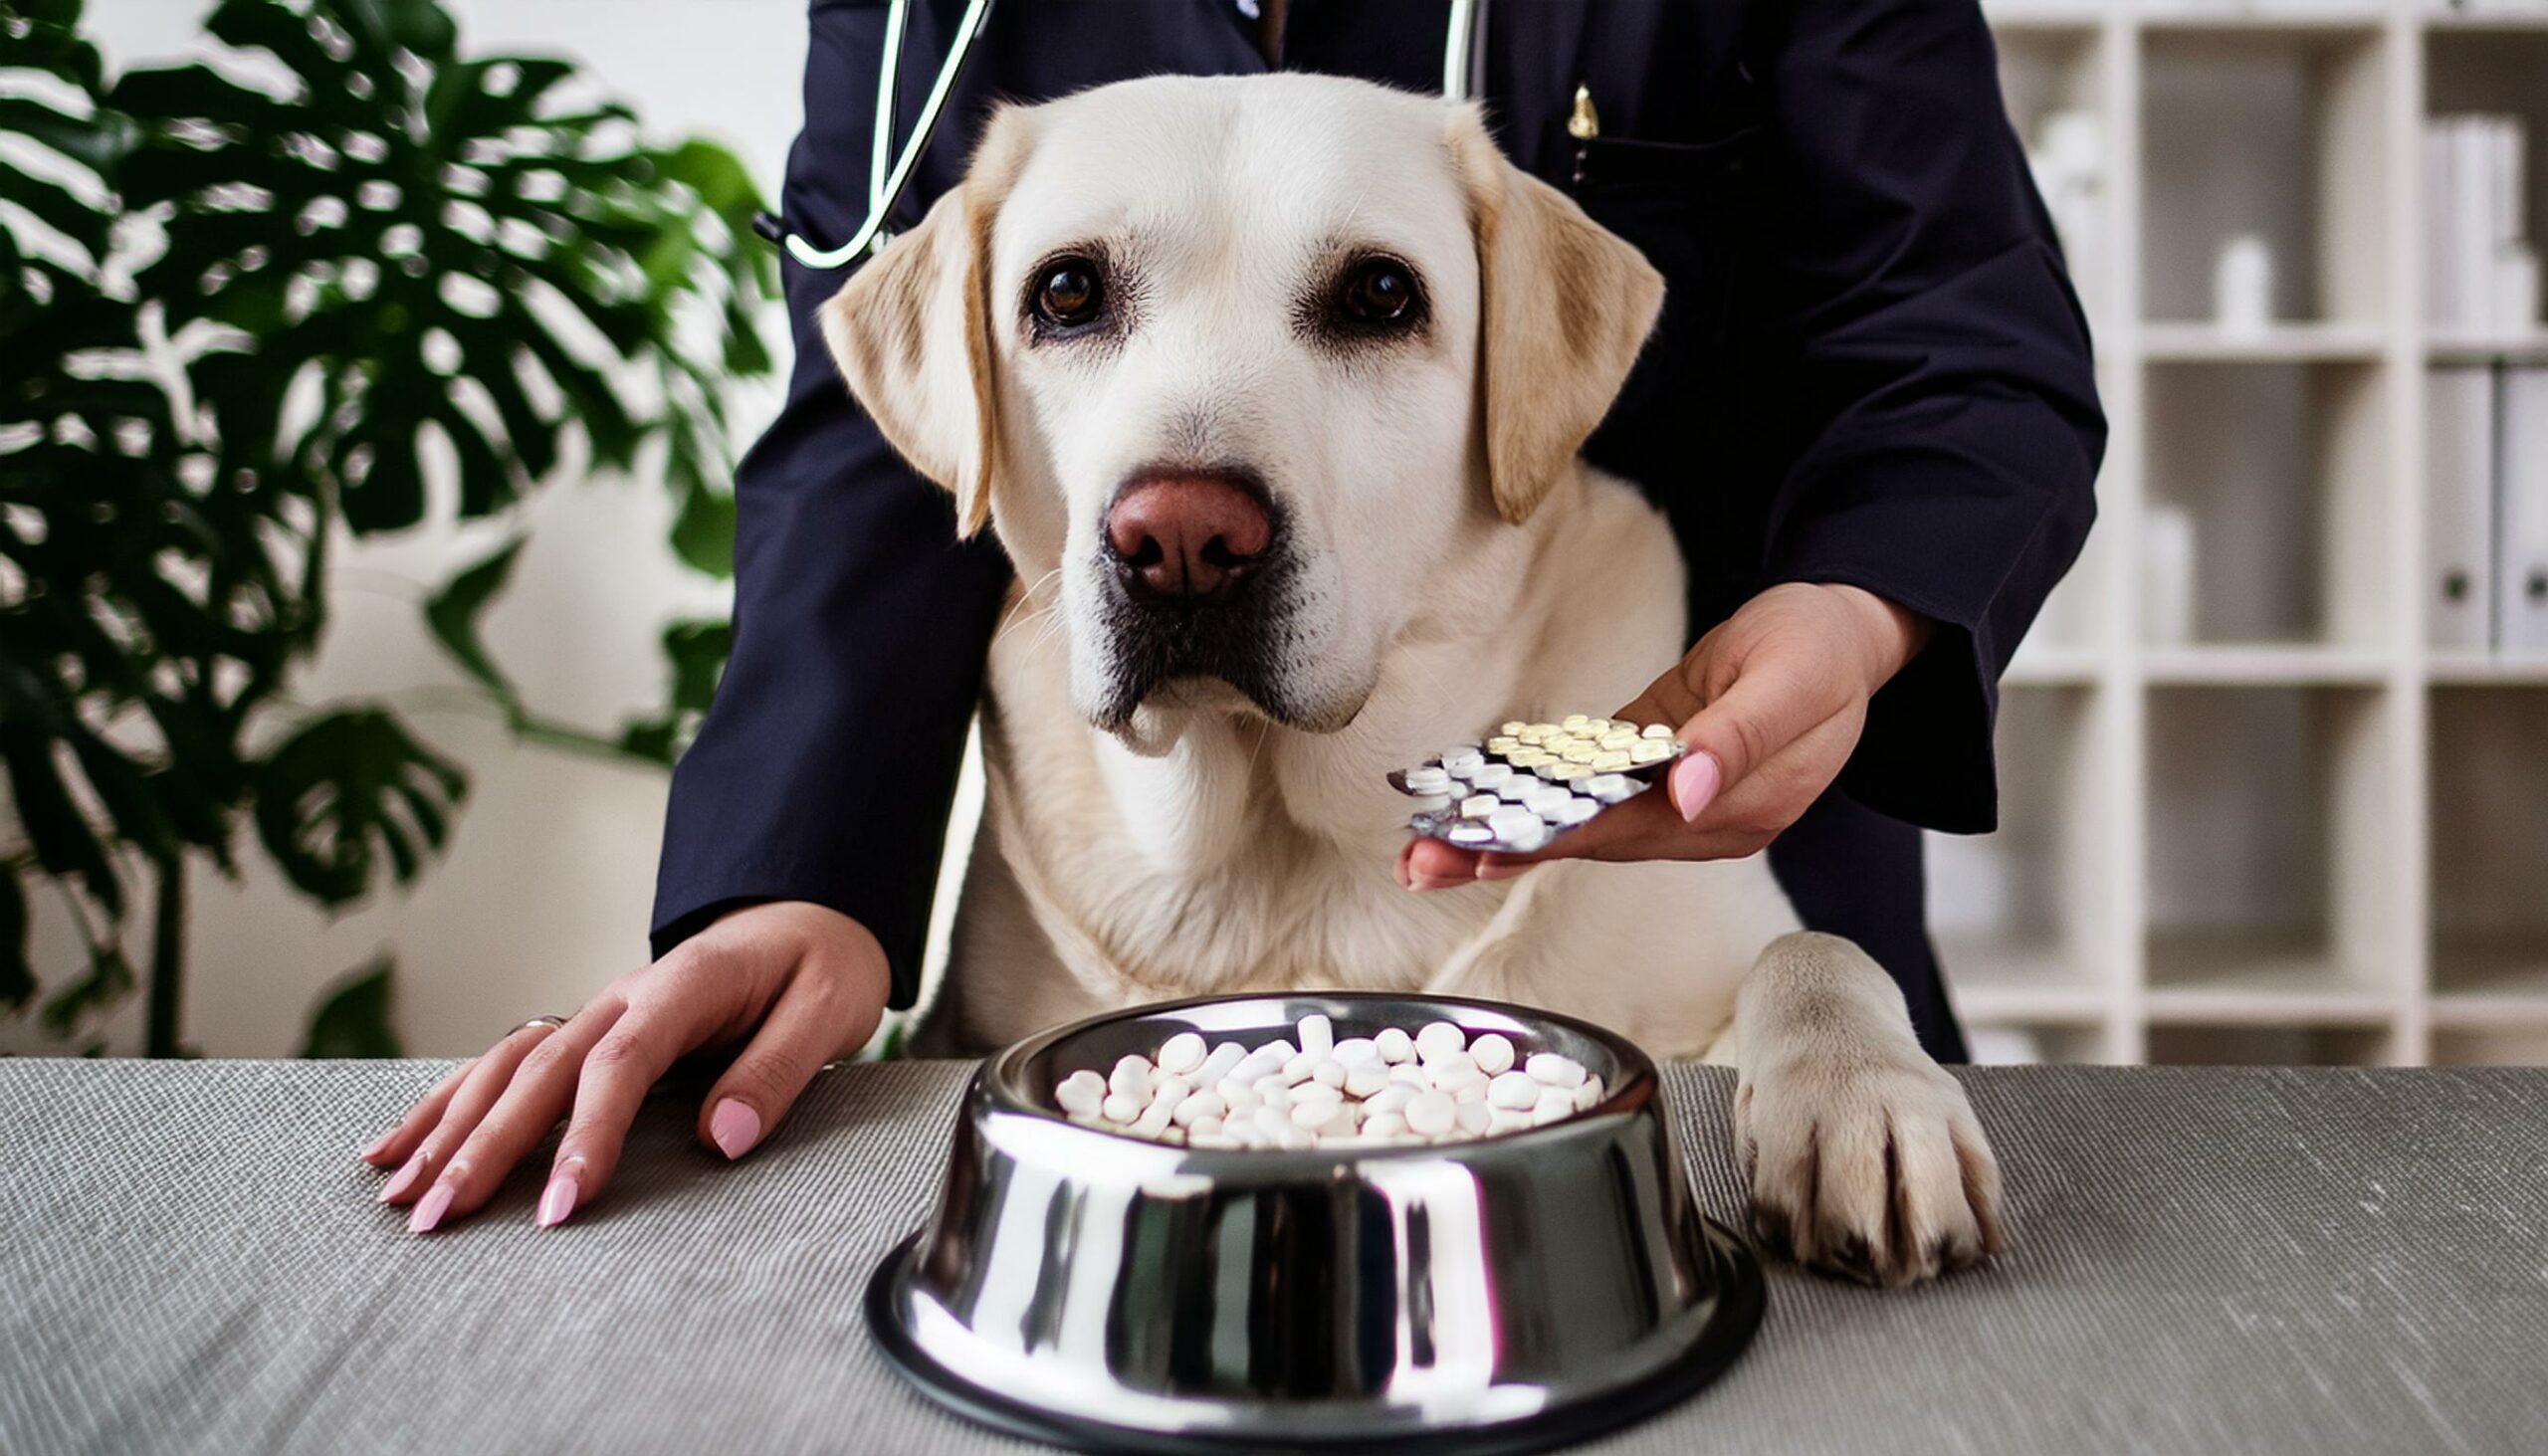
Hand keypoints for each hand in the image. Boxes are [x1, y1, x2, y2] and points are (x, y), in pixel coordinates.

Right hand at [361, 901, 890, 1232]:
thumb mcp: (830, 1008)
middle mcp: (623, 995)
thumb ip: (777, 1070)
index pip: (619, 1064)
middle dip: (484, 1147)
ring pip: (504, 1065)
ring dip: (448, 1129)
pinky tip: (398, 1150)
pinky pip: (504, 1064)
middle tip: (441, 1222)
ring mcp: (596, 1010)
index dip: (585, 1135)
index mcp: (684, 985)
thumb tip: (722, 1139)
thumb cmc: (820, 966)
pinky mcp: (586, 1030)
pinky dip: (447, 1104)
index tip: (559, 1204)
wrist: (805, 916)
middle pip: (539, 1070)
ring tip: (399, 1198)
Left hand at [1399, 582, 1929, 887]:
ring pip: (1580, 829)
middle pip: (1590, 842)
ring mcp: (1678, 804)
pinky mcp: (1654, 772)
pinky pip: (1587, 798)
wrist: (1844, 631)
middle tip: (1418, 864)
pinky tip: (1475, 813)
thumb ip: (1739, 737)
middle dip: (1503, 851)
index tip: (1486, 845)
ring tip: (1424, 852)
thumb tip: (1684, 792)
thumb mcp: (1792, 680)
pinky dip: (1531, 808)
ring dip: (1503, 839)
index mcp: (1737, 811)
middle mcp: (1701, 823)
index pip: (1626, 830)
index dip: (1553, 838)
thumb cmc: (1822, 647)